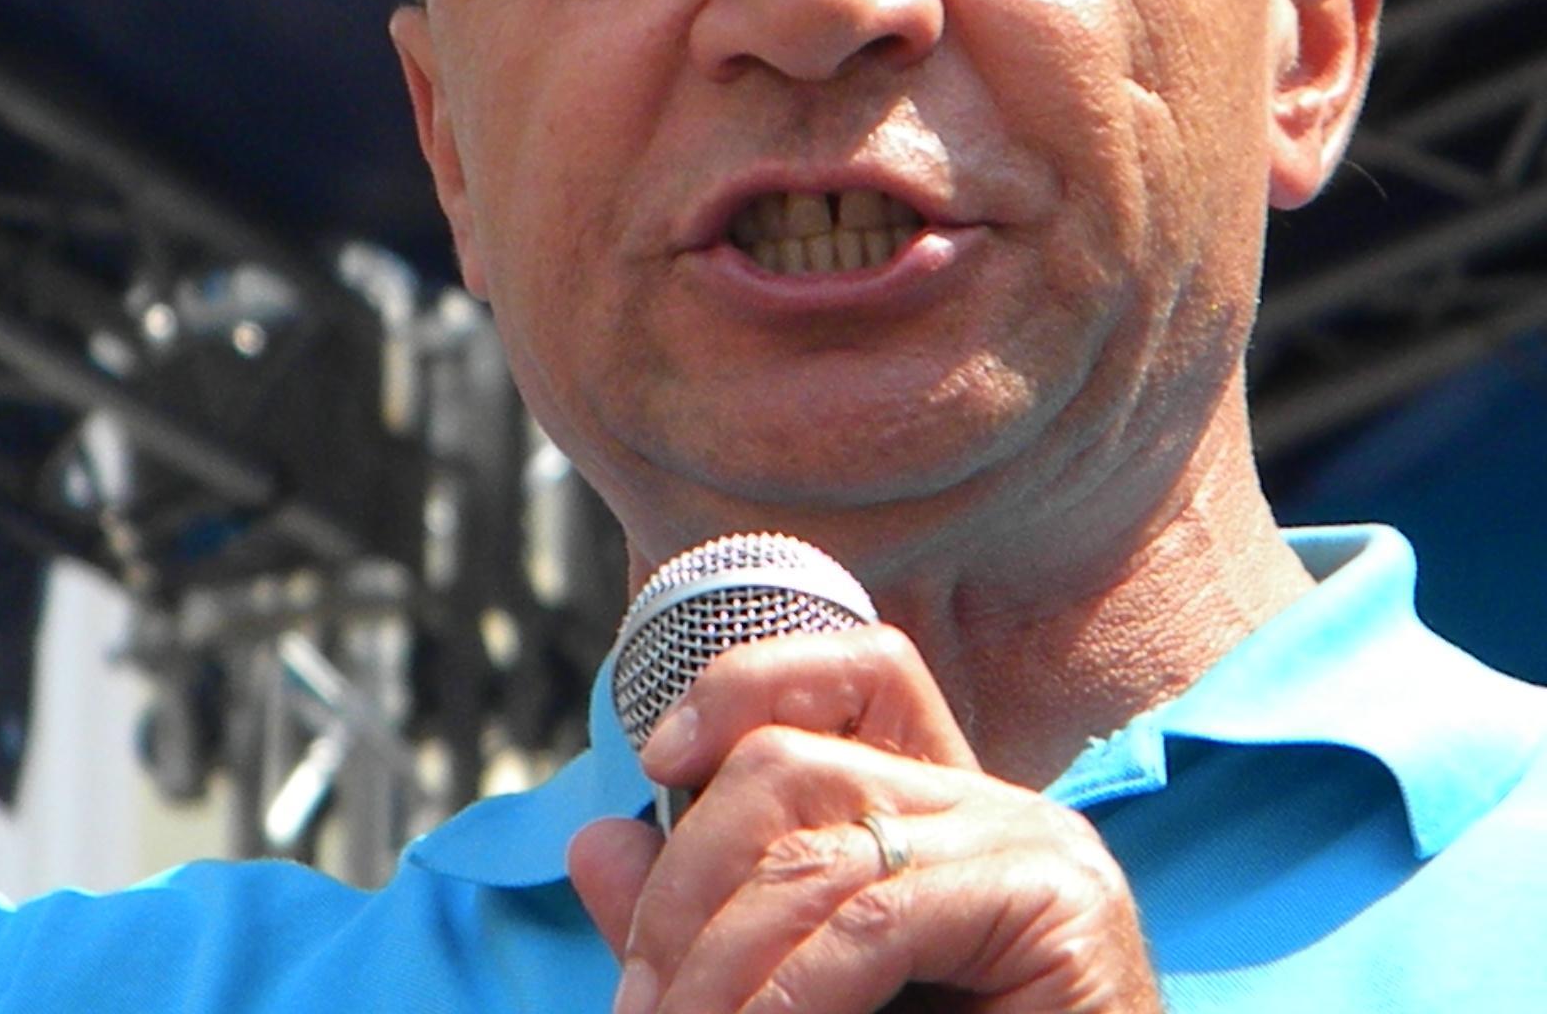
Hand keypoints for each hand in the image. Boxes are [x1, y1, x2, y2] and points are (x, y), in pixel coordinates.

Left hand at [567, 627, 1161, 1012]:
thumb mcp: (799, 992)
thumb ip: (708, 926)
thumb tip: (593, 843)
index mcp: (939, 813)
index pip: (857, 673)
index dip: (746, 683)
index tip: (656, 758)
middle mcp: (996, 807)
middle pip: (794, 760)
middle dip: (685, 881)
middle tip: (641, 1001)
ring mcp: (1036, 849)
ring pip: (816, 852)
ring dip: (716, 964)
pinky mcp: (1059, 909)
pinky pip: (875, 923)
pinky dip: (789, 995)